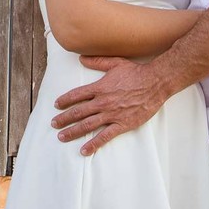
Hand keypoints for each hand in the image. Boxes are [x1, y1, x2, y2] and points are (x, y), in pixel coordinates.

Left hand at [50, 56, 170, 155]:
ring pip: (87, 125)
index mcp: (100, 87)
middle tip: (53, 124)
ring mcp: (112, 114)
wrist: (154, 83)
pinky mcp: (122, 124)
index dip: (64, 100)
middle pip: (78, 112)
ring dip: (73, 132)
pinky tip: (84, 150)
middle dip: (64, 118)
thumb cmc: (136, 72)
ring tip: (61, 137)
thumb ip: (97, 61)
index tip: (56, 105)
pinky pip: (105, 136)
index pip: (77, 95)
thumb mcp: (115, 63)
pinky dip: (93, 144)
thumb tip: (81, 58)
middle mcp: (103, 102)